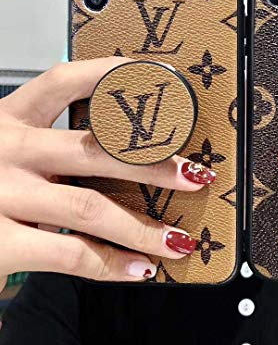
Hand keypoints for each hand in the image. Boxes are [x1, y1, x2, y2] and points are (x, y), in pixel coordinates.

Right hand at [0, 57, 213, 288]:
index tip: (159, 77)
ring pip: (91, 207)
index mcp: (7, 119)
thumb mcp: (4, 150)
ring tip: (177, 239)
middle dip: (153, 165)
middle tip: (192, 175)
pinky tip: (138, 269)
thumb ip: (48, 146)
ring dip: (143, 228)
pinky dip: (111, 265)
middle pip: (95, 149)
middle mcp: (4, 149)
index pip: (65, 81)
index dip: (113, 74)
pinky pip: (70, 254)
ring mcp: (0, 194)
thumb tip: (122, 153)